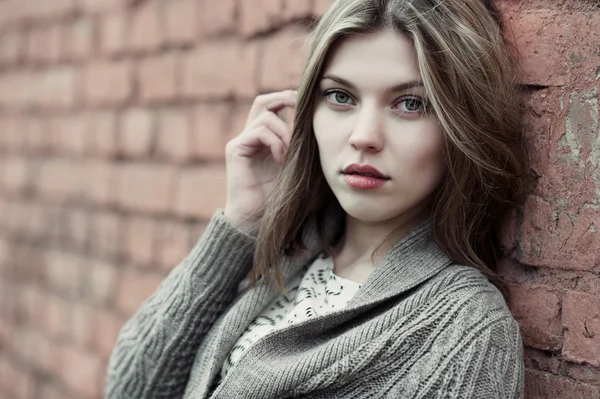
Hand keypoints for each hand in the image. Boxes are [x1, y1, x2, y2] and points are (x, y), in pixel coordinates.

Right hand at [223, 90, 296, 234]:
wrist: (255, 220)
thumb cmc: (277, 198)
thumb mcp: (294, 167)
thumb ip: (299, 148)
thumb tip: (318, 126)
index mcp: (265, 139)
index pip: (274, 107)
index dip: (290, 100)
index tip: (309, 106)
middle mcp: (251, 137)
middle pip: (263, 101)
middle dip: (284, 98)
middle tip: (301, 106)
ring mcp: (241, 142)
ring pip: (265, 115)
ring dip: (284, 132)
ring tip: (289, 154)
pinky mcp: (235, 149)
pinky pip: (259, 131)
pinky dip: (275, 142)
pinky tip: (280, 159)